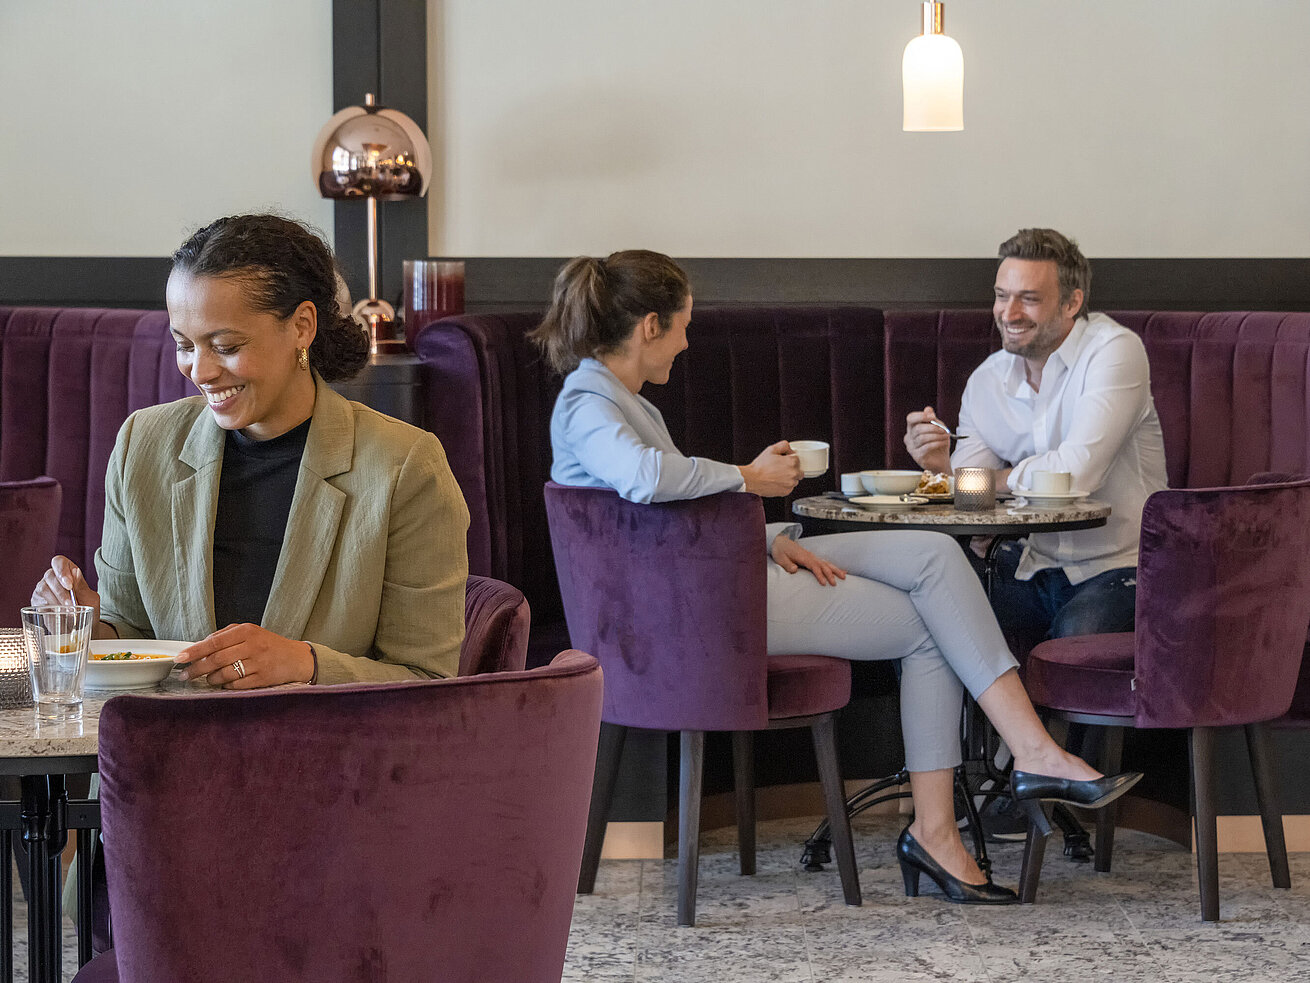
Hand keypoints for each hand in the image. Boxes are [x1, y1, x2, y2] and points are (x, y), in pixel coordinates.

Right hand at [31, 556, 115, 638]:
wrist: (83, 624)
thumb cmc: (87, 607)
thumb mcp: (89, 597)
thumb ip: (82, 585)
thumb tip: (75, 571)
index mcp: (67, 570)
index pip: (59, 562)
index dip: (62, 571)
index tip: (69, 585)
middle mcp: (52, 577)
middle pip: (50, 576)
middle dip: (61, 591)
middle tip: (71, 603)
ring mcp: (43, 588)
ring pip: (43, 588)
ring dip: (56, 600)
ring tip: (68, 610)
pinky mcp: (37, 601)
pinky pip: (39, 601)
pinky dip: (50, 607)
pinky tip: (59, 613)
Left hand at [176, 623, 314, 688]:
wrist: (296, 658)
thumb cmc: (268, 644)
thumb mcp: (249, 633)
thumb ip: (225, 636)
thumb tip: (199, 646)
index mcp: (246, 631)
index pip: (214, 642)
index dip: (194, 651)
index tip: (180, 658)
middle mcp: (253, 646)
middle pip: (216, 659)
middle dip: (197, 669)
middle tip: (186, 675)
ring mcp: (258, 663)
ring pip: (224, 674)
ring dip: (211, 679)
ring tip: (208, 679)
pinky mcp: (263, 679)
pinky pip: (236, 685)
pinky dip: (226, 685)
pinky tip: (225, 683)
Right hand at [739, 440, 802, 496]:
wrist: (752, 479)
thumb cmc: (760, 466)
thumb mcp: (771, 449)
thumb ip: (784, 445)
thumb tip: (790, 448)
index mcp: (792, 462)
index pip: (797, 459)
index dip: (789, 459)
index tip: (782, 461)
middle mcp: (794, 473)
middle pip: (798, 470)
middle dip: (791, 469)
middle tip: (780, 469)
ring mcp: (790, 483)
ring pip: (795, 480)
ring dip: (789, 477)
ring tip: (777, 475)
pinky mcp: (786, 492)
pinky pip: (789, 487)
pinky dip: (785, 485)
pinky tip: (776, 481)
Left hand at [770, 537, 846, 586]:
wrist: (781, 542)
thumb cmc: (780, 550)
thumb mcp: (780, 558)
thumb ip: (787, 565)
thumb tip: (794, 569)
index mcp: (803, 557)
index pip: (814, 566)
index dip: (819, 575)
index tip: (823, 583)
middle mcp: (810, 556)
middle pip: (823, 565)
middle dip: (830, 574)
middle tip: (835, 584)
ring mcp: (812, 557)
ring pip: (826, 563)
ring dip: (835, 570)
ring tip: (844, 577)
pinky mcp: (813, 558)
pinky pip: (825, 563)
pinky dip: (833, 567)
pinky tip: (841, 571)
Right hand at [904, 406, 952, 474]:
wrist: (941, 459)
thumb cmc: (938, 441)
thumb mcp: (938, 427)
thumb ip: (932, 418)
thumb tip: (928, 409)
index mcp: (912, 428)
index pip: (911, 418)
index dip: (921, 416)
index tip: (933, 417)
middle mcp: (908, 437)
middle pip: (918, 429)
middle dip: (933, 428)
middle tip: (944, 429)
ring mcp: (911, 447)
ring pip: (922, 438)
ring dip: (937, 436)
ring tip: (946, 436)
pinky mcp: (917, 456)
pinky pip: (926, 447)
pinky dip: (937, 443)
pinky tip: (944, 442)